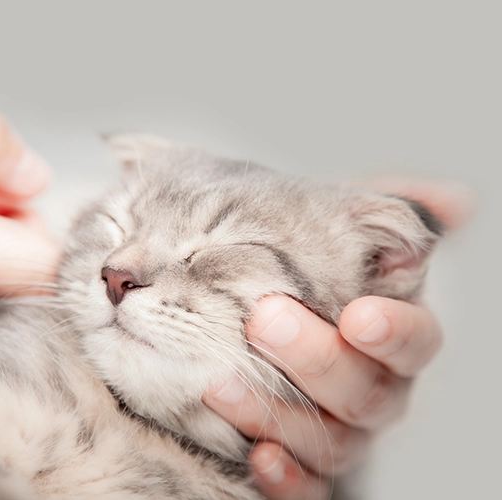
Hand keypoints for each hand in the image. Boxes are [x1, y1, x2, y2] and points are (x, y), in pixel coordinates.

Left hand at [203, 180, 474, 498]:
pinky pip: (308, 486)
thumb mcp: (330, 233)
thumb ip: (382, 213)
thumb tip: (452, 202)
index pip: (413, 339)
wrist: (251, 323)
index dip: (395, 331)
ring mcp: (341, 432)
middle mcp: (373, 389)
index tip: (360, 315)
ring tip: (222, 385)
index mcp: (388, 336)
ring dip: (280, 417)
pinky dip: (287, 477)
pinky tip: (257, 458)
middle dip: (317, 360)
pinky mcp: (305, 465)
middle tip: (264, 321)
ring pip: (333, 442)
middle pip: (367, 391)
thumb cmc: (297, 275)